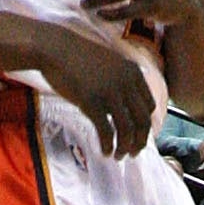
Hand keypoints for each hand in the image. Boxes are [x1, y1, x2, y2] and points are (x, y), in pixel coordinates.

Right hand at [37, 26, 156, 157]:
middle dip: (140, 141)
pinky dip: (108, 145)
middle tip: (133, 153)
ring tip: (118, 156)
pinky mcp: (92, 103)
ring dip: (125, 147)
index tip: (138, 135)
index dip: (145, 124)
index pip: (149, 105)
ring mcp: (110, 93)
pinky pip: (107, 131)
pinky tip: (104, 152)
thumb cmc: (78, 56)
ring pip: (127, 129)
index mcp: (133, 72)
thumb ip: (122, 78)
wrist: (55, 48)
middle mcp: (126, 83)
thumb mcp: (109, 62)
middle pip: (142, 120)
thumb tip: (127, 102)